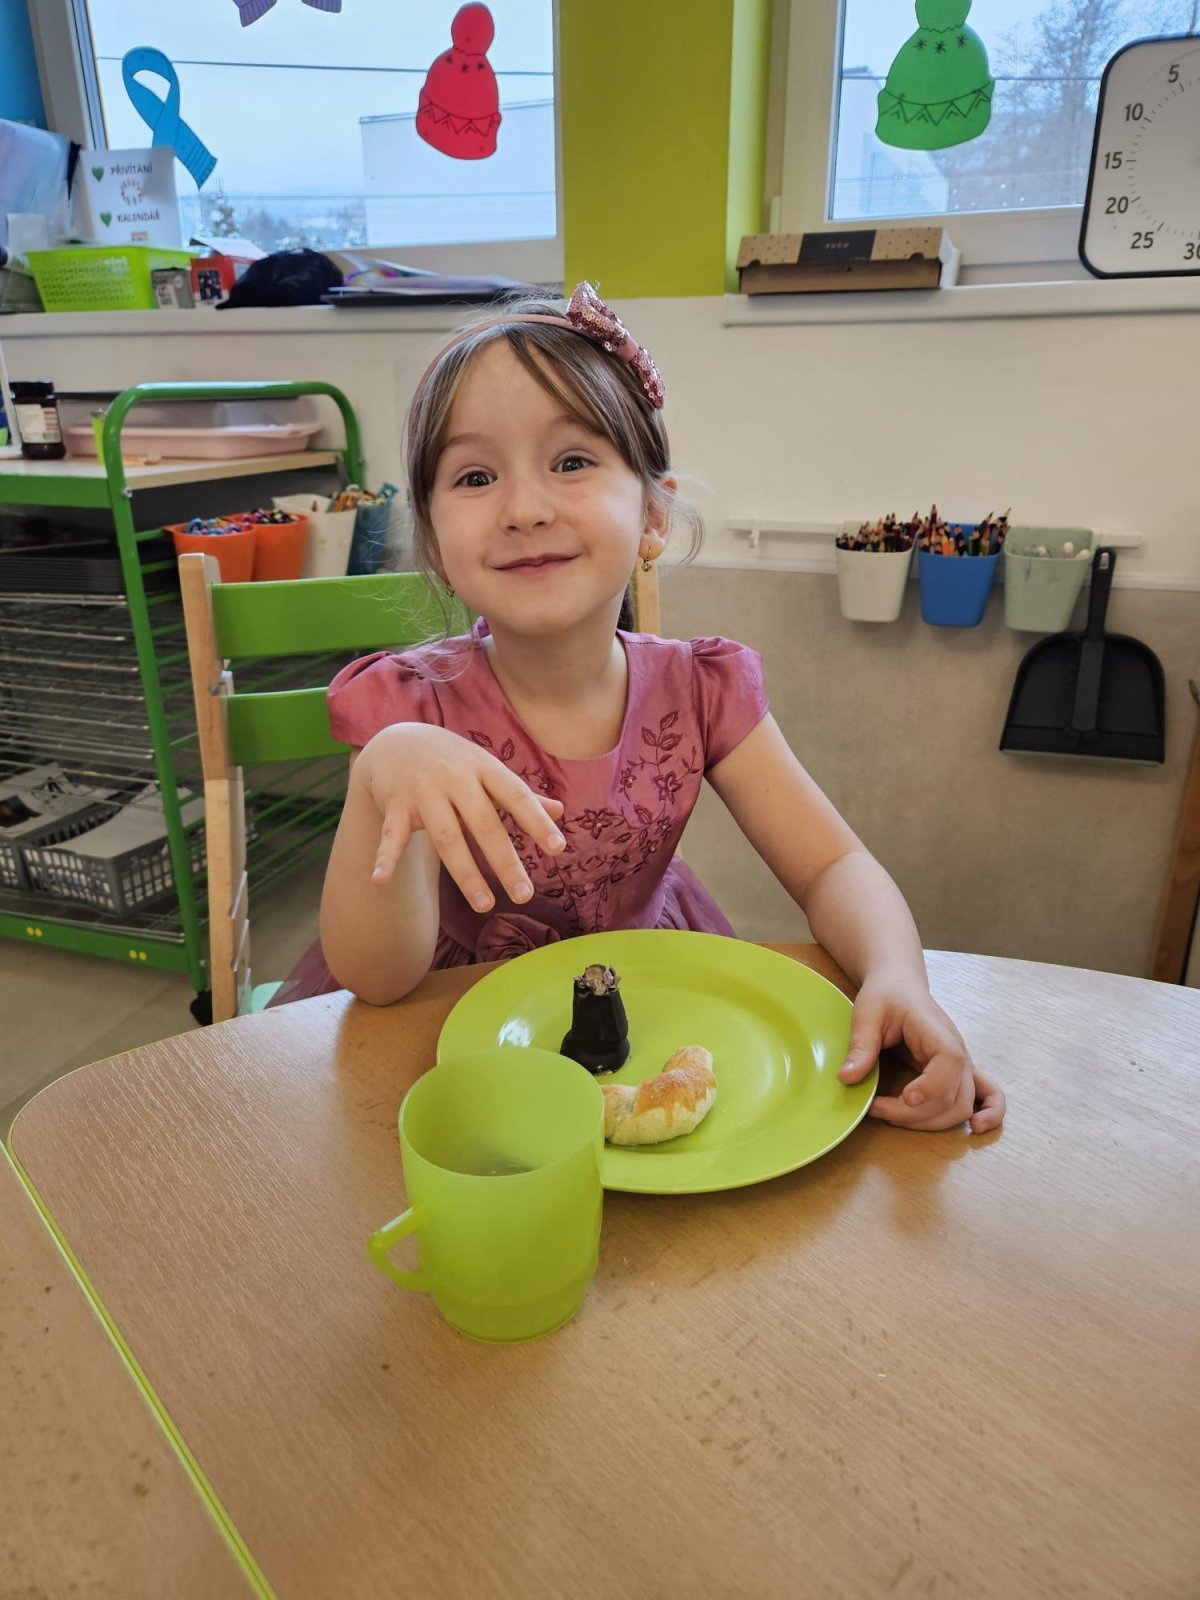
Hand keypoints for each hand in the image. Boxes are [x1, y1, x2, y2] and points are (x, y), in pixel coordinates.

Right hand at [353, 724, 564, 911]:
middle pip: (484, 824)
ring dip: (465, 874)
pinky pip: (391, 835)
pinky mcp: (395, 804)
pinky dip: (385, 857)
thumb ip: (519, 793)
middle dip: (504, 861)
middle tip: (524, 896)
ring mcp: (423, 791)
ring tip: (485, 906)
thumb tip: (560, 810)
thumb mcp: (486, 769)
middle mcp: (455, 777)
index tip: (558, 849)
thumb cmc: (453, 761)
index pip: (516, 795)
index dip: (537, 821)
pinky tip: (379, 880)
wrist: (395, 741)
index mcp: (484, 768)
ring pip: (447, 837)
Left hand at [836, 970, 1005, 1133]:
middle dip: (916, 1114)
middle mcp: (957, 1051)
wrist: (899, 985)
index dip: (932, 1087)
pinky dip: (990, 1114)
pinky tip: (977, 1129)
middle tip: (877, 1108)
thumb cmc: (885, 995)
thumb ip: (860, 1045)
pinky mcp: (960, 1073)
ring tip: (893, 1116)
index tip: (904, 1097)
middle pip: (954, 1096)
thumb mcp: (867, 1013)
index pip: (949, 1063)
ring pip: (962, 1106)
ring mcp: (962, 1064)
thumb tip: (847, 1078)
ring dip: (931, 1122)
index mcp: (936, 1032)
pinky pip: (989, 1095)